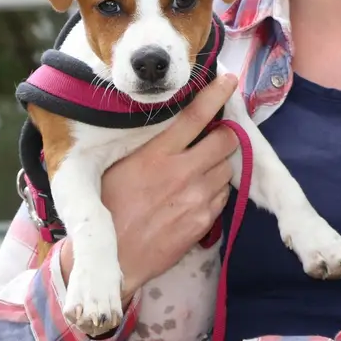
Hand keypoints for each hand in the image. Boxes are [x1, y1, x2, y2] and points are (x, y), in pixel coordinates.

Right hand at [61, 74, 239, 299]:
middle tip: (215, 137)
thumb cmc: (110, 209)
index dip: (217, 94)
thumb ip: (150, 147)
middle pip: (226, 140)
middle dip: (226, 134)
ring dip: (219, 165)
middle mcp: (182, 173)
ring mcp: (197, 198)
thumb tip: (173, 128)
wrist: (116, 259)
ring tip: (200, 171)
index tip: (229, 81)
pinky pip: (223, 196)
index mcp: (157, 155)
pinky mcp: (204, 221)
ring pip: (227, 168)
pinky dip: (216, 191)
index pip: (196, 116)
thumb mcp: (120, 168)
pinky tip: (197, 196)